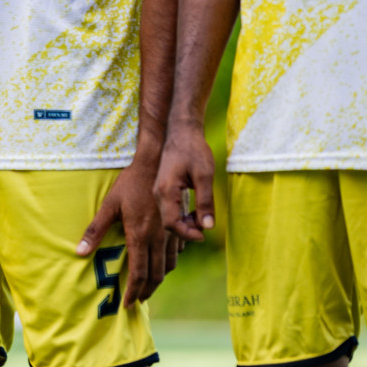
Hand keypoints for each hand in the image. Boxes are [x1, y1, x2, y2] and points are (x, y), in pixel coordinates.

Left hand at [78, 159, 167, 306]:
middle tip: (137, 301)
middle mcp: (158, 238)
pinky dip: (168, 264)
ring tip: (146, 287)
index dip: (133, 292)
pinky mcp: (177, 228)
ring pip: (168, 266)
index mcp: (140, 235)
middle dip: (146, 291)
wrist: (156, 165)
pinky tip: (160, 265)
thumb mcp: (108, 205)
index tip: (128, 305)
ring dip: (158, 280)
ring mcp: (170, 233)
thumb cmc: (129, 184)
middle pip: (156, 275)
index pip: (138, 273)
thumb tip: (79, 252)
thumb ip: (95, 230)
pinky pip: (176, 254)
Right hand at [154, 121, 215, 242]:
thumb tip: (208, 226)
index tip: (204, 235)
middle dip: (187, 229)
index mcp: (166, 190)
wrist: (181, 131)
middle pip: (168, 223)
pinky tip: (194, 210)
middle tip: (206, 225)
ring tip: (202, 217)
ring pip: (168, 216)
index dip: (187, 234)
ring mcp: (158, 190)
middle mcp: (158, 193)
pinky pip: (169, 209)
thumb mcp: (204, 176)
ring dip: (185, 223)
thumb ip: (206, 202)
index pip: (171, 223)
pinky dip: (182, 215)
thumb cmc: (193, 150)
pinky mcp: (162, 188)